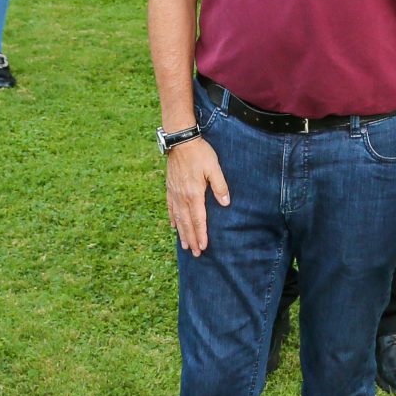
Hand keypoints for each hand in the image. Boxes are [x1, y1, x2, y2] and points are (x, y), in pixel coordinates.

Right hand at [165, 136, 230, 256]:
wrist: (181, 141)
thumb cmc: (199, 153)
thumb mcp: (214, 168)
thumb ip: (220, 186)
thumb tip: (225, 203)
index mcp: (194, 194)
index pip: (198, 219)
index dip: (201, 234)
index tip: (203, 247)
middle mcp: (183, 196)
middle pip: (187, 222)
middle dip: (192, 239)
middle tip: (195, 254)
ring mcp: (175, 193)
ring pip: (178, 218)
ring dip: (182, 233)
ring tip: (184, 246)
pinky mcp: (170, 187)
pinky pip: (170, 207)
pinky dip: (172, 218)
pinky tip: (173, 226)